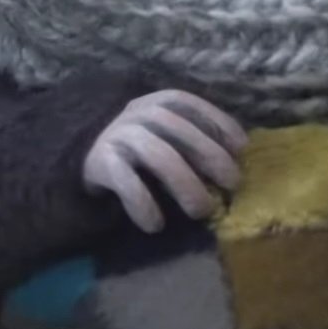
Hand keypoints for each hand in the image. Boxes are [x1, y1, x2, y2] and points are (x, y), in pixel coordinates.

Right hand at [82, 90, 247, 232]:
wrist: (86, 158)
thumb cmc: (141, 148)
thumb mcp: (168, 135)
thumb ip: (196, 140)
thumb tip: (236, 161)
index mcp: (158, 103)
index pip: (191, 105)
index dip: (219, 122)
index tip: (241, 148)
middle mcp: (138, 114)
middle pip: (179, 130)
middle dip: (211, 156)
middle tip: (232, 184)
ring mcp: (118, 136)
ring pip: (158, 156)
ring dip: (185, 184)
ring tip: (201, 210)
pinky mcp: (101, 163)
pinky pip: (126, 183)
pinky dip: (143, 204)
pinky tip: (156, 225)